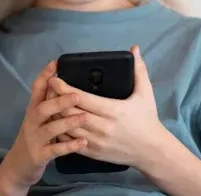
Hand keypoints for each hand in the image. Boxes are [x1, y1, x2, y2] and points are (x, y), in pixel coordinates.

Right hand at [0, 61, 88, 190]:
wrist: (17, 167)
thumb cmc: (33, 140)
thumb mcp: (37, 120)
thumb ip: (49, 105)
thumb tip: (65, 86)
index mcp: (32, 111)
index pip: (37, 89)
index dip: (45, 75)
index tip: (56, 63)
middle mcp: (32, 122)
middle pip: (43, 108)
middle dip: (59, 100)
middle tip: (77, 95)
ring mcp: (34, 139)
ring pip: (50, 128)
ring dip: (67, 122)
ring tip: (84, 117)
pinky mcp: (39, 155)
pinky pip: (55, 150)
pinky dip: (69, 146)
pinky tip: (82, 143)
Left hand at [49, 45, 168, 167]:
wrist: (152, 152)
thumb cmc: (147, 120)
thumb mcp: (146, 94)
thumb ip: (139, 70)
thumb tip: (135, 48)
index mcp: (112, 110)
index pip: (80, 98)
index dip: (64, 88)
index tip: (54, 79)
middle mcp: (102, 126)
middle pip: (69, 112)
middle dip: (56, 99)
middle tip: (48, 89)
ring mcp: (96, 141)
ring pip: (66, 127)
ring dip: (55, 115)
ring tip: (49, 103)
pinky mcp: (93, 152)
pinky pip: (70, 142)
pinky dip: (60, 131)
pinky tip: (56, 122)